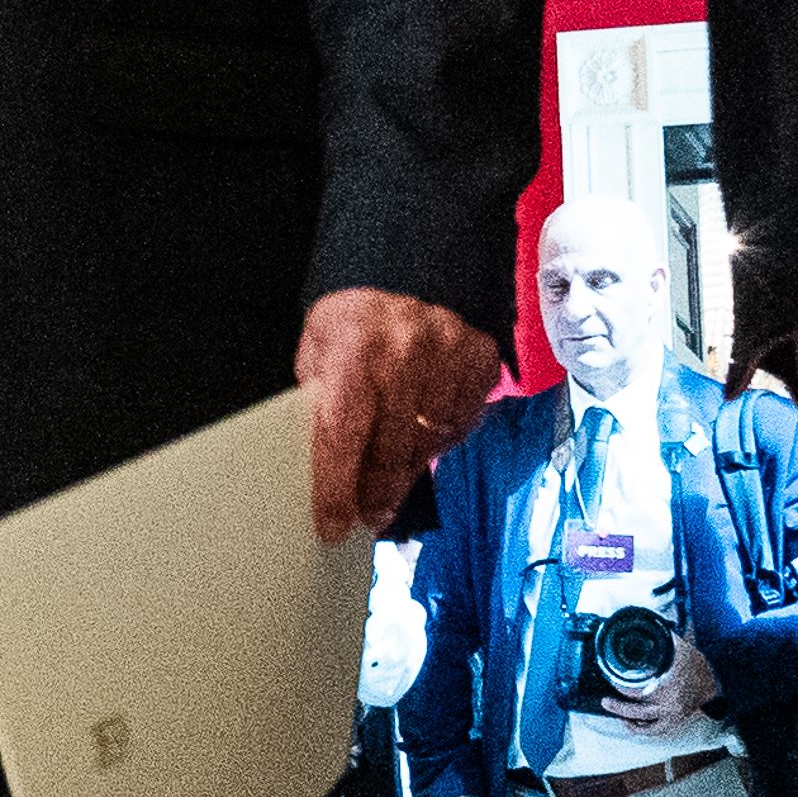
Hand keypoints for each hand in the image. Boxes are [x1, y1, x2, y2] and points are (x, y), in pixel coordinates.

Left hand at [295, 288, 501, 543]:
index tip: (333, 525)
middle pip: (390, 449)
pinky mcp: (480, 358)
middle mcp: (404, 348)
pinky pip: (461, 423)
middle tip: (368, 514)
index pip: (342, 432)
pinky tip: (423, 427)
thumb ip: (318, 402)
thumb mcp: (317, 350)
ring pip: (428, 443)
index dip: (336, 486)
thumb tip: (317, 469)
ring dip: (407, 469)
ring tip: (391, 475)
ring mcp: (449, 352)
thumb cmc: (353, 324)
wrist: (408, 271)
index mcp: (353, 345)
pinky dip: (440, 437)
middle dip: (375, 492)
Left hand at [602, 634, 719, 729]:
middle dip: (619, 707)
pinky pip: (656, 732)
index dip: (621, 686)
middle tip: (605, 701)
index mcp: (668, 685)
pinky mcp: (676, 723)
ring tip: (616, 712)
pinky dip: (643, 729)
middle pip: (638, 711)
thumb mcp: (676, 646)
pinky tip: (632, 723)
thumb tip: (641, 623)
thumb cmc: (694, 664)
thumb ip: (659, 637)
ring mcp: (673, 716)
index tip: (611, 679)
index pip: (637, 690)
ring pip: (646, 725)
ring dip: (629, 721)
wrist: (713, 682)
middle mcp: (670, 704)